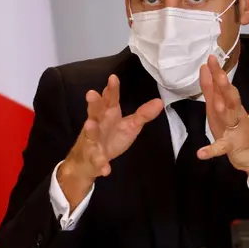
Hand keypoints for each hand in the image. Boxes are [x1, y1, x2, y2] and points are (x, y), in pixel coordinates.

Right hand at [59, 74, 162, 207]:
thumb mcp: (130, 125)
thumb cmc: (110, 137)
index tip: (113, 78)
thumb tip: (160, 102)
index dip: (111, 89)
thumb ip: (143, 114)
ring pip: (90, 133)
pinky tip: (106, 169)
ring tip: (90, 124)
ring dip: (90, 129)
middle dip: (93, 103)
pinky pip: (96, 161)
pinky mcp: (93, 158)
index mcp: (108, 114)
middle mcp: (97, 124)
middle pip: (94, 111)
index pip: (110, 99)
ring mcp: (93, 141)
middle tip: (91, 94)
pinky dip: (101, 165)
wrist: (89, 161)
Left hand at [196, 56, 248, 188]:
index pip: (221, 87)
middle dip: (222, 81)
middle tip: (216, 66)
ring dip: (222, 108)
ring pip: (228, 116)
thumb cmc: (237, 130)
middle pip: (228, 95)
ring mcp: (234, 129)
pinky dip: (212, 150)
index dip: (215, 73)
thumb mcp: (223, 110)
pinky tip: (201, 153)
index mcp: (229, 105)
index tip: (209, 58)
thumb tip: (207, 72)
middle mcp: (233, 114)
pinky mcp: (232, 146)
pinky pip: (221, 147)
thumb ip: (215, 93)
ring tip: (216, 102)